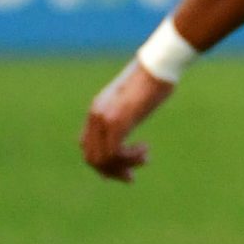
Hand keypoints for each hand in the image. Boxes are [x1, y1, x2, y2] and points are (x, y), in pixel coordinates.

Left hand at [81, 58, 174, 181]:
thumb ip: (125, 115)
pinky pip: (116, 152)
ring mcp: (105, 118)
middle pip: (92, 157)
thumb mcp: (133, 101)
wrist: (158, 66)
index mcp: (96, 110)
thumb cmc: (152, 81)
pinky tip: (145, 151)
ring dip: (125, 166)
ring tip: (144, 158)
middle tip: (131, 177)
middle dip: (112, 172)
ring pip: (104, 159)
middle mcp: (96, 115)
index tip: (121, 170)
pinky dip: (131, 159)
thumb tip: (130, 125)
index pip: (86, 146)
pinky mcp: (118, 121)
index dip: (101, 164)